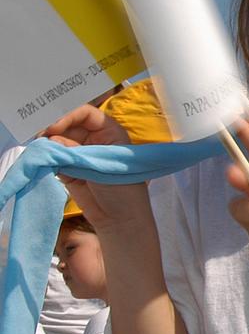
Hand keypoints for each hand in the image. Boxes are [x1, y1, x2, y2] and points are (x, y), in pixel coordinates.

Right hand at [40, 105, 151, 228]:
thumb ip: (76, 150)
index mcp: (110, 132)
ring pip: (58, 139)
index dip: (69, 115)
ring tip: (39, 146)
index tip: (54, 126)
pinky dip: (46, 156)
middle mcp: (94, 139)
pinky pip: (53, 157)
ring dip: (47, 141)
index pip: (86, 114)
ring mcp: (80, 154)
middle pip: (68, 124)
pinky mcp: (68, 169)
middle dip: (52, 127)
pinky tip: (42, 157)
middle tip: (39, 134)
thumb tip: (51, 139)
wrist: (119, 219)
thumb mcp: (103, 163)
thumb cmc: (123, 189)